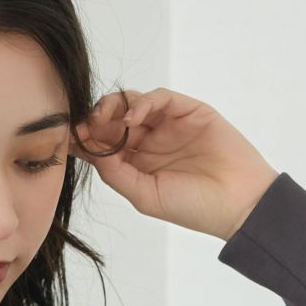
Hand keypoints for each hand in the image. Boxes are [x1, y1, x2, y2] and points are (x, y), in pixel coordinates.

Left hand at [70, 86, 280, 241]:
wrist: (236, 203)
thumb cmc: (193, 207)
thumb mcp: (144, 195)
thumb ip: (116, 173)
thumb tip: (89, 150)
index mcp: (136, 164)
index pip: (104, 144)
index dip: (85, 139)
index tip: (69, 139)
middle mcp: (150, 142)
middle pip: (114, 120)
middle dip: (95, 120)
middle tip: (84, 126)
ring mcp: (169, 125)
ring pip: (132, 104)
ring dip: (113, 107)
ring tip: (103, 120)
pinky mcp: (189, 111)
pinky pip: (160, 98)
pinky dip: (142, 103)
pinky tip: (132, 118)